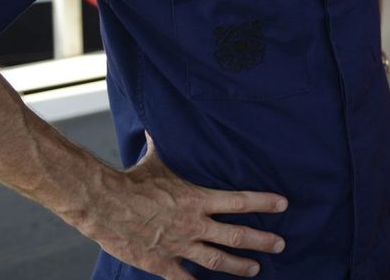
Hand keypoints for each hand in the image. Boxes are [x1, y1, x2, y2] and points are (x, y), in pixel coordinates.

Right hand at [80, 132, 287, 278]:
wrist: (105, 204)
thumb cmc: (131, 181)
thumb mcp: (155, 159)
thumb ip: (163, 144)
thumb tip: (160, 124)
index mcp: (197, 198)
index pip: (239, 201)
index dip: (264, 202)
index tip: (284, 205)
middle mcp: (193, 224)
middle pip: (236, 235)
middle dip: (261, 240)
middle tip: (281, 244)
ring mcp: (179, 246)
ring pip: (217, 260)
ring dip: (239, 266)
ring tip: (256, 269)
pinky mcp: (161, 263)